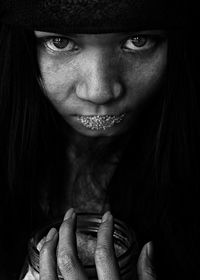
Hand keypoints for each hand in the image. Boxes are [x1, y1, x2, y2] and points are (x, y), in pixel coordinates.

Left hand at [39, 208, 155, 279]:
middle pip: (69, 260)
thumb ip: (148, 275)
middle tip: (70, 213)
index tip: (108, 216)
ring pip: (49, 273)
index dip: (106, 230)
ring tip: (52, 230)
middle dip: (67, 231)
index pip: (104, 255)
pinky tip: (43, 256)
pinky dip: (41, 267)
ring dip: (48, 248)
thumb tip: (150, 246)